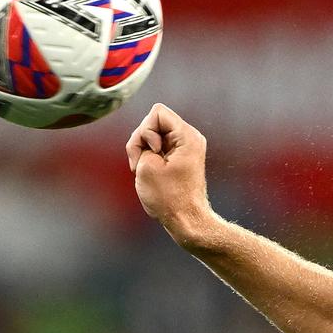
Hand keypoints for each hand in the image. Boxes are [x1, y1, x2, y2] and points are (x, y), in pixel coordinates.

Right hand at [126, 103, 211, 241]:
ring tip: (146, 172)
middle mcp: (191, 137)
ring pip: (153, 135)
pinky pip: (158, 146)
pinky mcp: (181, 156)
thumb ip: (142, 141)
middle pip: (154, 122)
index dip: (146, 131)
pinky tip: (151, 174)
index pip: (157, 112)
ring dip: (143, 151)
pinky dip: (149, 157)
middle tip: (143, 165)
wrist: (186, 220)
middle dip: (141, 141)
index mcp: (188, 136)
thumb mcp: (145, 165)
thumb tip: (148, 138)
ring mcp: (187, 147)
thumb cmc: (168, 197)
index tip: (153, 152)